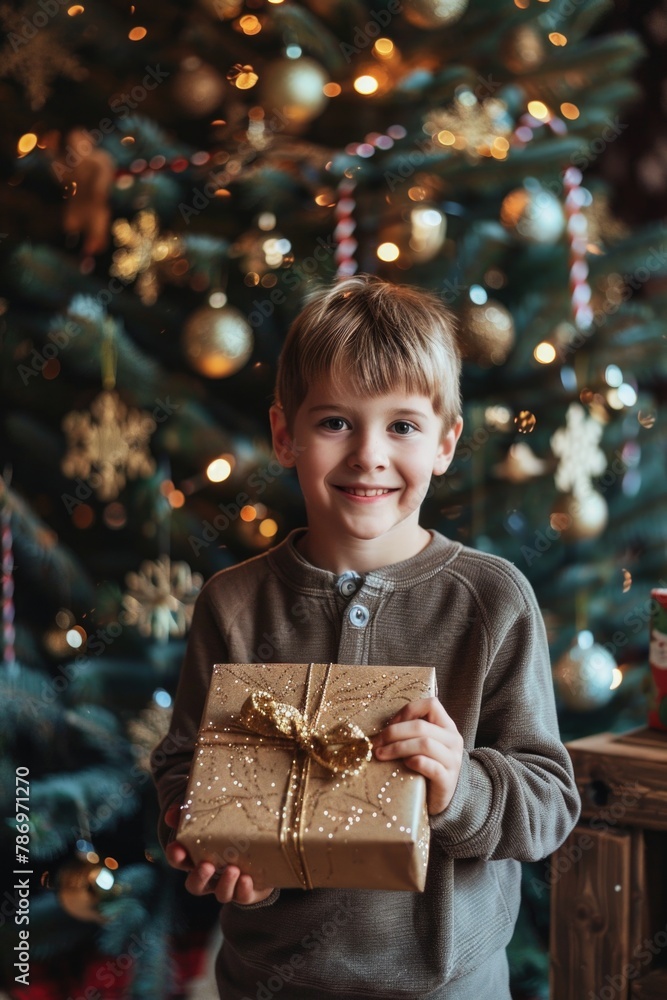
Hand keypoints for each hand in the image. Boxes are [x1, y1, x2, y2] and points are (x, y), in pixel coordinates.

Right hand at [164, 803, 275, 904]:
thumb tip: (171, 814)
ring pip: (221, 894)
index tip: (176, 847)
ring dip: (225, 883)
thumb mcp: (211, 816)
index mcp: (197, 857)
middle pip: (195, 886)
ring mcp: (229, 885)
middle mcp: (211, 876)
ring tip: (233, 869)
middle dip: (199, 877)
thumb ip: (190, 813)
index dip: (175, 856)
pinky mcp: (247, 890)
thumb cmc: (230, 827)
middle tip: (207, 865)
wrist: (262, 843)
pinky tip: (246, 878)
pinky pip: (243, 896)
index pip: (179, 860)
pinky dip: (243, 889)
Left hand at [372, 697, 463, 814]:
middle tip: (376, 743)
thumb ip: (411, 732)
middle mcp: (453, 740)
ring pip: (424, 744)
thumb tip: (381, 730)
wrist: (443, 798)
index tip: (390, 723)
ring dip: (397, 748)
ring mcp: (453, 761)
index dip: (407, 711)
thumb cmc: (427, 766)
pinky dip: (414, 762)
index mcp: (446, 726)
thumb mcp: (423, 744)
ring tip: (380, 754)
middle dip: (393, 732)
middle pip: (421, 726)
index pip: (431, 705)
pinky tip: (404, 764)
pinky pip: (430, 766)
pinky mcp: (447, 780)